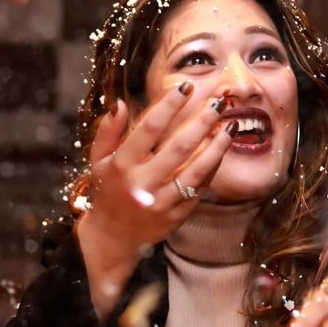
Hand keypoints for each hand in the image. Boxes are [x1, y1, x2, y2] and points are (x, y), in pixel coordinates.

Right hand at [77, 84, 237, 261]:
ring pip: (196, 170)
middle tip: (219, 102)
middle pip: (179, 146)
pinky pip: (199, 189)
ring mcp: (160, 202)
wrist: (111, 239)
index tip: (186, 87)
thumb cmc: (107, 191)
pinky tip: (220, 152)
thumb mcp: (98, 160)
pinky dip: (212, 169)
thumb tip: (120, 104)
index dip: (169, 105)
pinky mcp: (175, 216)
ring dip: (217, 147)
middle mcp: (141, 184)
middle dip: (202, 121)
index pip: (149, 128)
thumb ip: (108, 132)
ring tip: (229, 126)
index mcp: (121, 165)